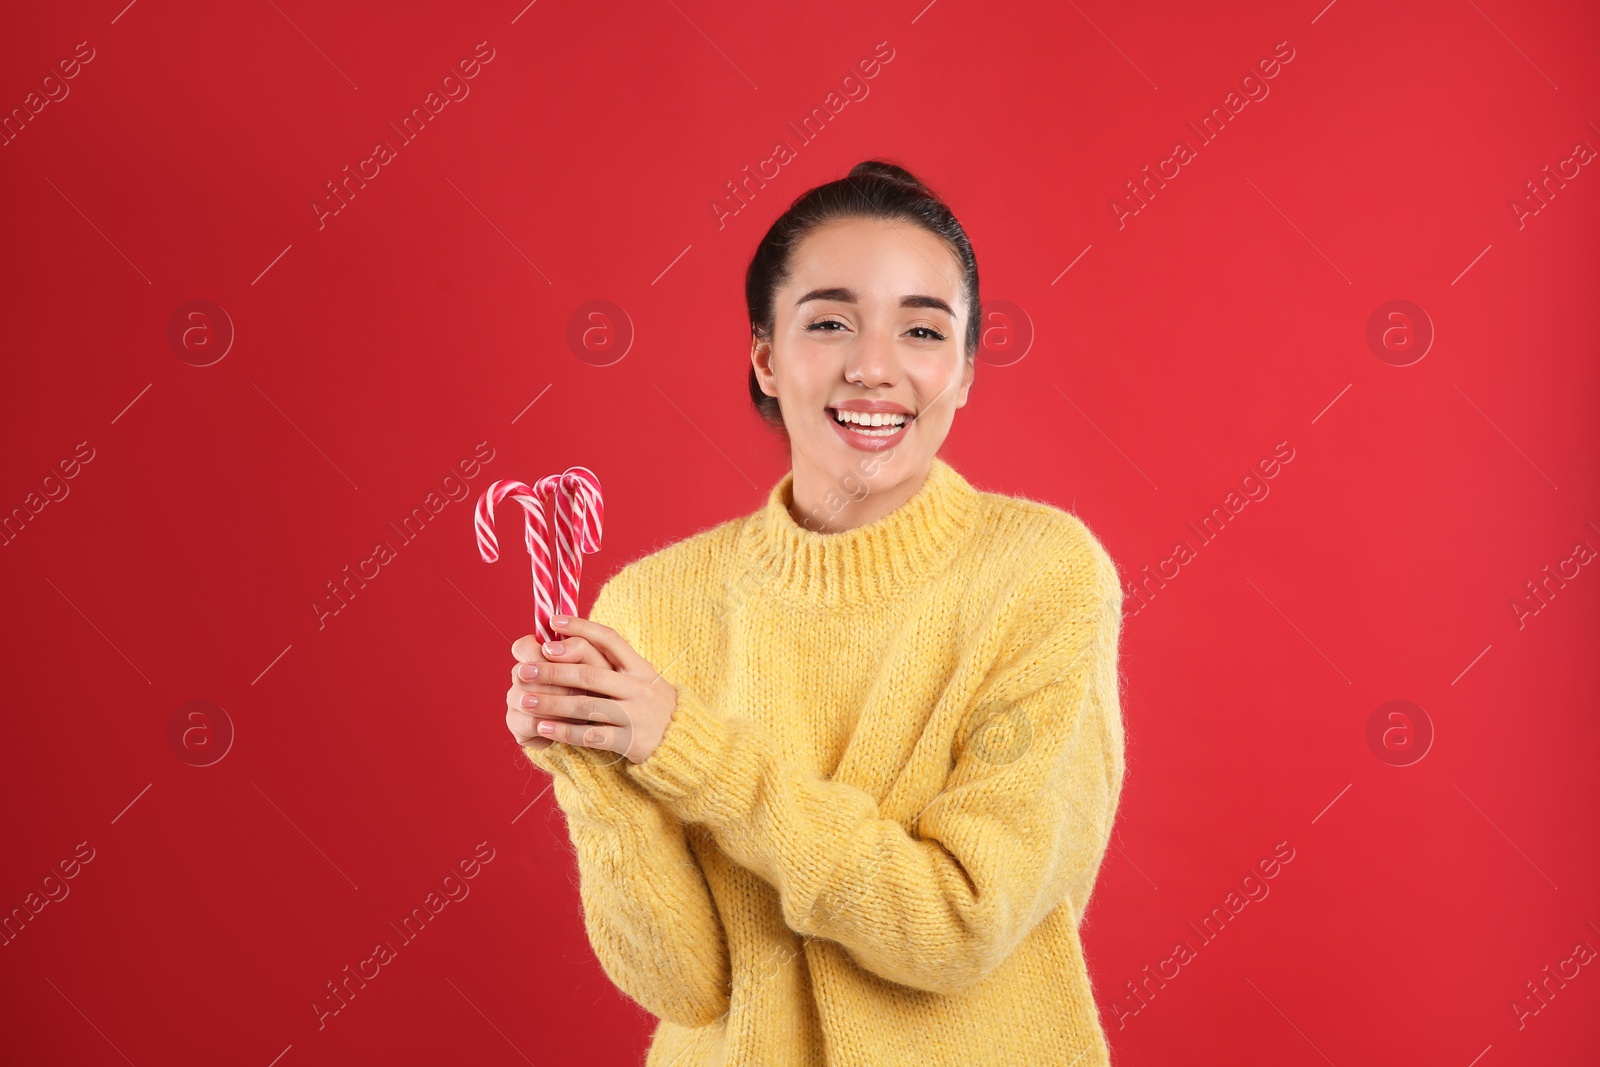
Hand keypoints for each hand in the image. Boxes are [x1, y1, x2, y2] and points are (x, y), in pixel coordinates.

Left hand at [505, 614, 677, 764]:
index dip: (581, 627)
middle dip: (553, 671)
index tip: (554, 621)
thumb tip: (568, 641)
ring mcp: (634, 715)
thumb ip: (612, 663)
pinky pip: (591, 736)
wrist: (682, 740)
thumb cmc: (650, 703)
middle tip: (523, 670)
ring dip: (552, 703)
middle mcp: (638, 688)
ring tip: (524, 700)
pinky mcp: (630, 741)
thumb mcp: (641, 677)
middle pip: (589, 674)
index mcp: (640, 667)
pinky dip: (565, 732)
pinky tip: (543, 728)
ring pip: (586, 706)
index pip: (609, 639)